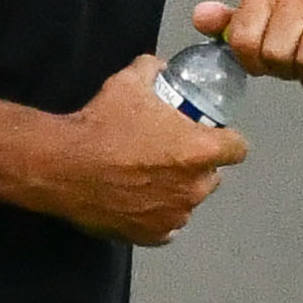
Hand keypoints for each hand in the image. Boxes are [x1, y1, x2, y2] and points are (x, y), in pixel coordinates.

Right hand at [31, 58, 245, 246]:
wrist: (64, 166)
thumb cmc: (102, 123)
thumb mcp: (128, 82)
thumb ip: (153, 70)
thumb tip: (160, 67)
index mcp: (200, 150)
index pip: (238, 148)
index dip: (226, 140)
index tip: (209, 135)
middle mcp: (195, 187)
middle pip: (212, 177)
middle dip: (198, 166)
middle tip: (170, 154)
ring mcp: (175, 215)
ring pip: (189, 202)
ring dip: (177, 191)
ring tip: (148, 179)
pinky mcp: (153, 236)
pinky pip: (167, 225)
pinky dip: (158, 215)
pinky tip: (138, 201)